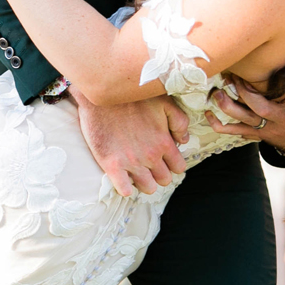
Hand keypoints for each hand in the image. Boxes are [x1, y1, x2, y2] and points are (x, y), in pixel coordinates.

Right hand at [75, 91, 190, 196]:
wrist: (101, 94)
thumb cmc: (133, 96)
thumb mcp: (164, 102)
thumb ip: (179, 121)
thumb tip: (183, 140)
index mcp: (164, 142)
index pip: (179, 167)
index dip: (172, 164)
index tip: (164, 159)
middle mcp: (151, 156)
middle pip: (164, 180)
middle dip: (159, 173)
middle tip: (149, 164)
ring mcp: (132, 162)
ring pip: (148, 188)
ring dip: (144, 182)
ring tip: (136, 172)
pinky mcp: (112, 165)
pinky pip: (125, 190)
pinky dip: (125, 187)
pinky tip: (123, 177)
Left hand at [208, 74, 284, 156]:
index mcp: (283, 116)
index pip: (259, 105)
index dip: (245, 92)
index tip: (236, 77)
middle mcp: (272, 128)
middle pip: (244, 119)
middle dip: (228, 105)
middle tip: (215, 92)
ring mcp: (265, 135)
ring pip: (238, 131)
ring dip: (220, 122)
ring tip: (207, 111)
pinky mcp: (261, 138)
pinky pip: (241, 136)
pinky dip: (228, 129)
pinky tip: (214, 120)